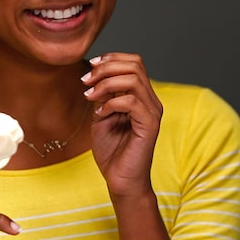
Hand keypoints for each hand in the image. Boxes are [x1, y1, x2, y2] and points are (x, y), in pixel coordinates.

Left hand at [82, 53, 162, 198]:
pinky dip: (111, 102)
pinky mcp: (150, 126)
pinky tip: (100, 113)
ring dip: (106, 83)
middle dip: (106, 67)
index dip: (112, 58)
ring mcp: (152, 112)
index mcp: (142, 95)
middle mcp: (151, 100)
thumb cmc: (111, 150)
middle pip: (135, 65)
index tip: (90, 66)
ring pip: (134, 79)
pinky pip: (132, 101)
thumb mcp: (101, 114)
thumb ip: (103, 94)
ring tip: (90, 96)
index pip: (134, 62)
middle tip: (86, 80)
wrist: (120, 180)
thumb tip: (96, 72)